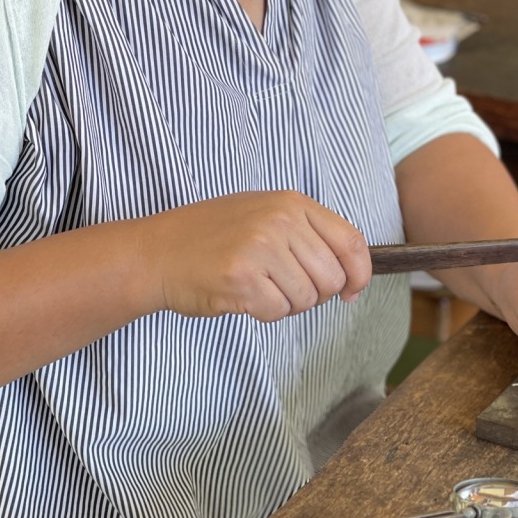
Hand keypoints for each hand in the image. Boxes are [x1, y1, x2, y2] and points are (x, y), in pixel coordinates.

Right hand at [134, 191, 371, 321]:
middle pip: (331, 278)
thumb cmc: (212, 236)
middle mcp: (280, 221)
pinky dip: (263, 313)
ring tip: (256, 285)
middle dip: (313, 294)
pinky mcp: (243, 279)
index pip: (351, 241)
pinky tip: (242, 294)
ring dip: (285, 303)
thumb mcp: (264, 215)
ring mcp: (261, 249)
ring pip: (306, 299)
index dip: (359, 273)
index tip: (351, 290)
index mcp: (291, 203)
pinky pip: (278, 312)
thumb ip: (308, 236)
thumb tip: (352, 278)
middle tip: (281, 286)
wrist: (158, 252)